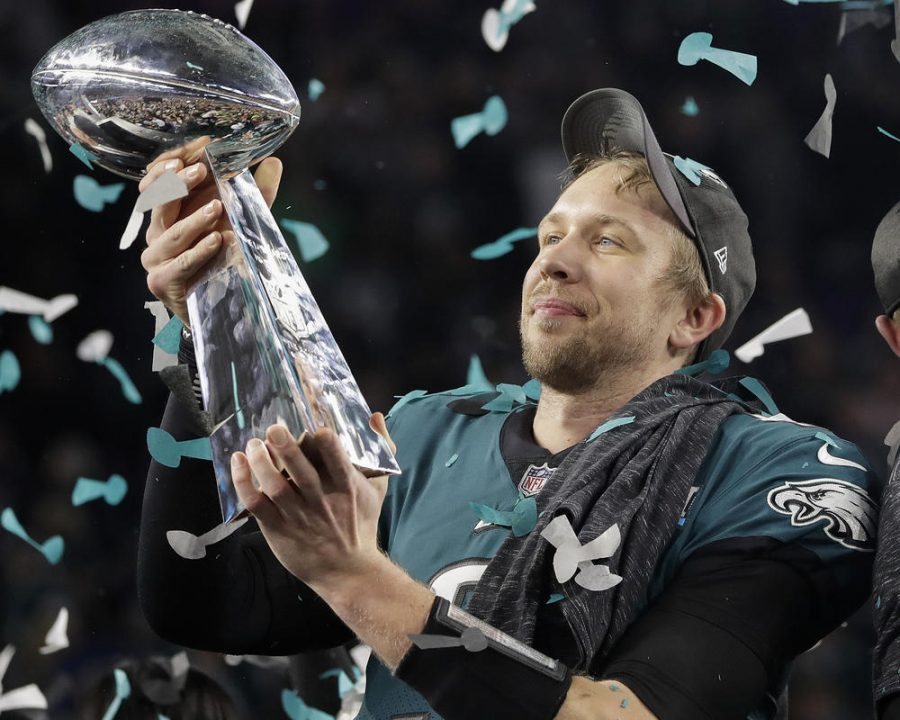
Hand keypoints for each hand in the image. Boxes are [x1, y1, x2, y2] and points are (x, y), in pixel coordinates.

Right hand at [139, 138, 282, 325]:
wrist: (220, 306)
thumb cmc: (226, 258)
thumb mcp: (243, 221)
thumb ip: (256, 193)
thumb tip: (274, 161)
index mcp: (169, 211)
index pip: (162, 179)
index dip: (176, 162)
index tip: (199, 147)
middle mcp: (157, 231)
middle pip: (160, 200)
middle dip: (180, 182)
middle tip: (201, 169)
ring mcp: (156, 256)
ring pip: (172, 232)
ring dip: (196, 219)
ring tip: (217, 208)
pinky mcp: (161, 280)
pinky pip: (180, 263)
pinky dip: (200, 252)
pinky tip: (217, 241)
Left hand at [231, 413, 394, 590]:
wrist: (346, 570)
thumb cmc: (362, 524)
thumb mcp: (377, 487)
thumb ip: (380, 449)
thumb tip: (374, 416)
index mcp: (347, 488)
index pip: (338, 463)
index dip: (329, 446)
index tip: (319, 430)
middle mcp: (322, 501)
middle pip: (302, 473)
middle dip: (287, 449)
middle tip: (274, 429)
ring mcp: (298, 516)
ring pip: (275, 486)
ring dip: (261, 462)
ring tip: (254, 444)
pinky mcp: (277, 528)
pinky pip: (257, 504)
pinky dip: (244, 483)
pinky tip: (238, 463)